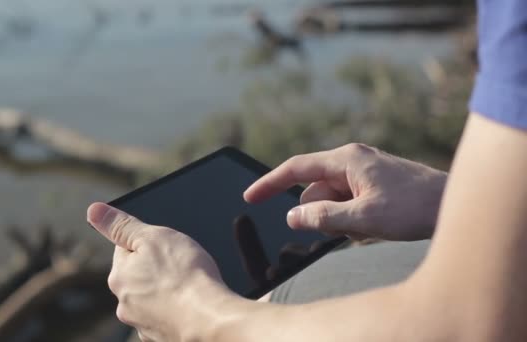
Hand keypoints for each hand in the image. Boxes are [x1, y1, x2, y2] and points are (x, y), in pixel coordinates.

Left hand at [87, 202, 227, 341]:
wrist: (209, 319)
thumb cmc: (185, 275)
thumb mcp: (153, 237)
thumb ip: (121, 225)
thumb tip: (94, 210)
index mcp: (119, 275)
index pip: (126, 249)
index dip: (148, 242)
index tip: (166, 245)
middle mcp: (124, 302)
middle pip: (139, 274)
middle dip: (157, 267)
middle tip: (181, 264)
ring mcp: (143, 323)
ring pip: (153, 297)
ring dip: (166, 290)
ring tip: (189, 285)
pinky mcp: (161, 336)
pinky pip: (167, 315)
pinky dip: (176, 309)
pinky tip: (191, 303)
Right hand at [244, 143, 446, 240]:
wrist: (451, 204)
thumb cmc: (412, 206)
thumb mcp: (363, 217)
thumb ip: (323, 217)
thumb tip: (292, 217)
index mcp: (345, 160)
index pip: (296, 169)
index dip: (269, 183)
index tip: (249, 198)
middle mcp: (351, 160)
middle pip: (314, 189)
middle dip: (318, 212)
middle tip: (344, 229)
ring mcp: (362, 172)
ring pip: (330, 198)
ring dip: (336, 217)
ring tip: (366, 228)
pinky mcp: (371, 183)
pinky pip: (346, 200)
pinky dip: (348, 216)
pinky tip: (372, 225)